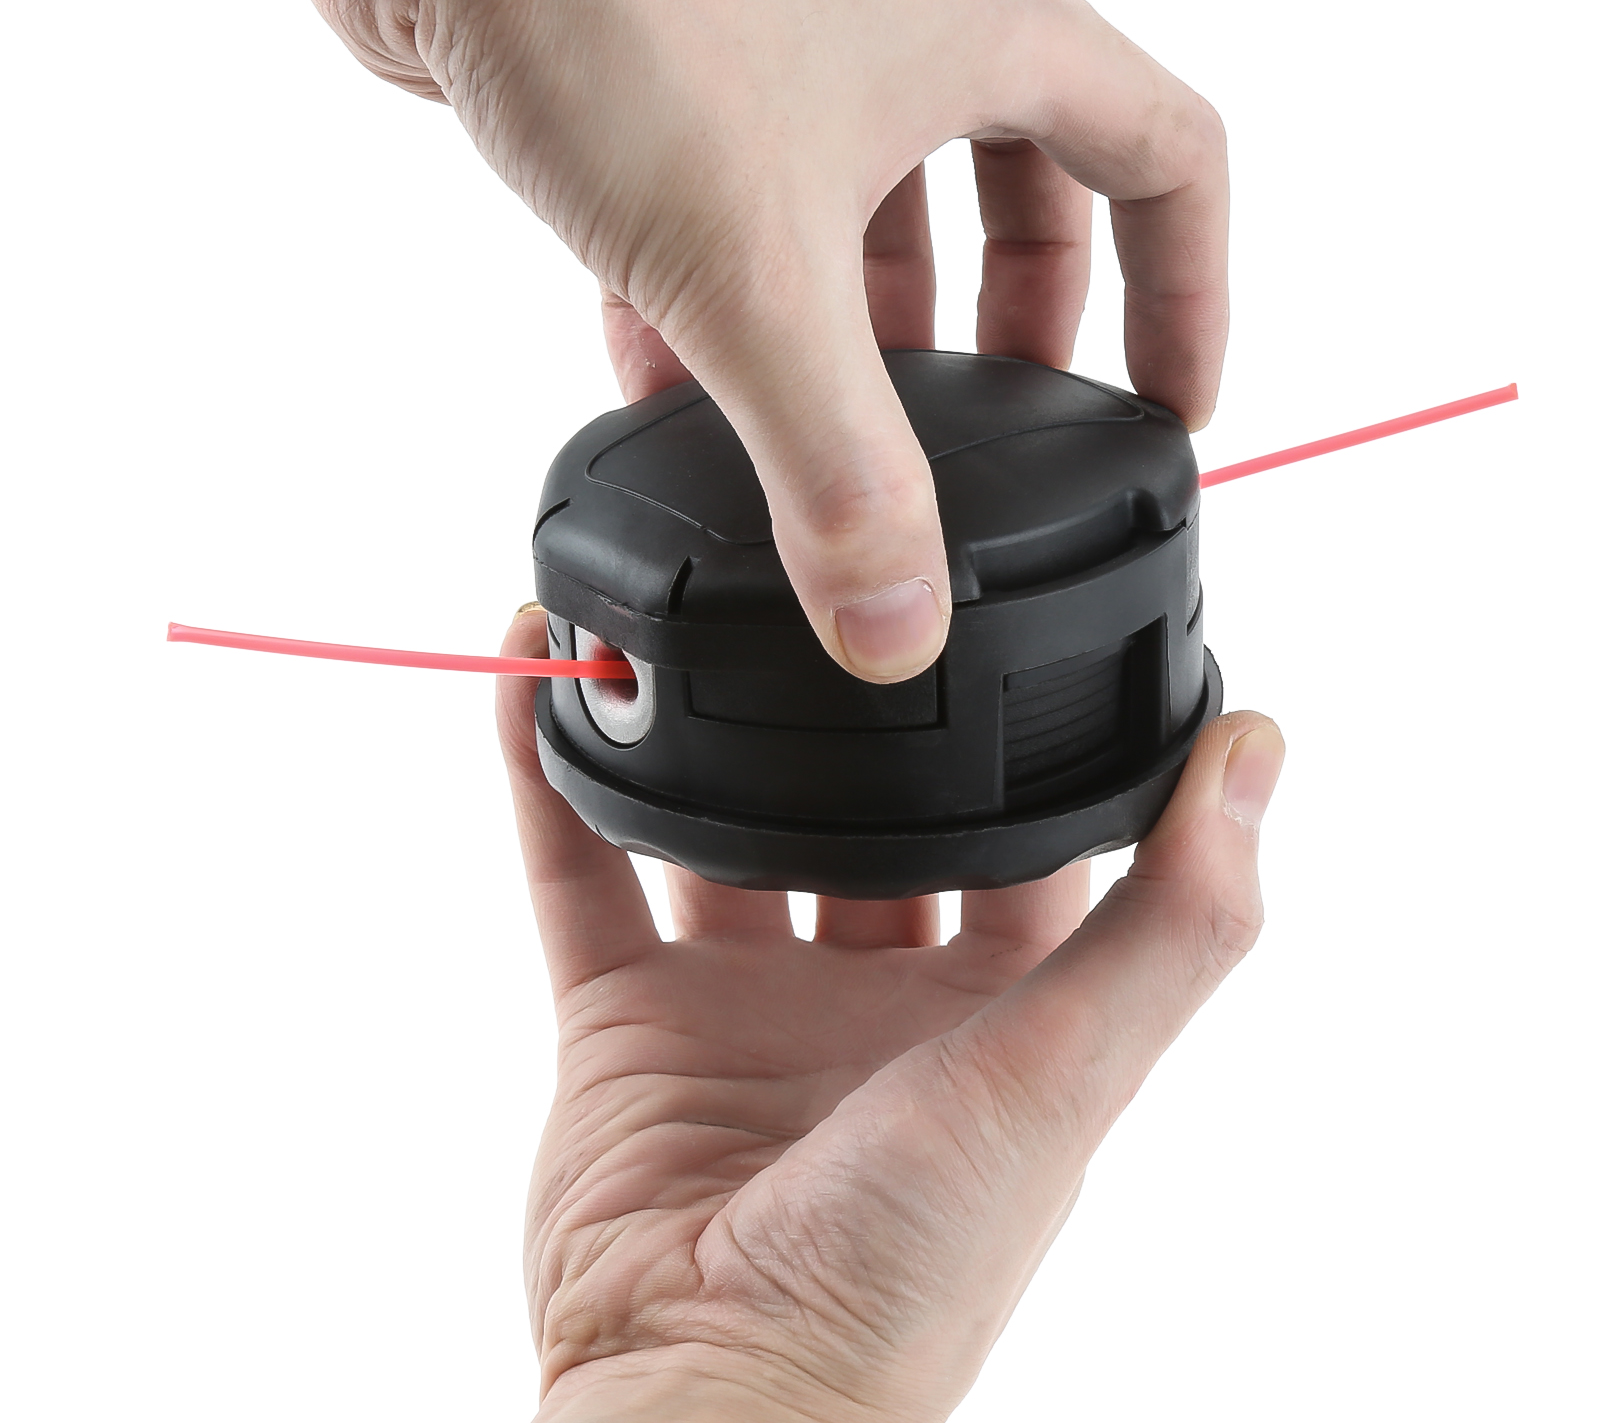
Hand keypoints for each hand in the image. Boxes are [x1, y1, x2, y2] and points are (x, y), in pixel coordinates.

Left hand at [5, 0, 1226, 682]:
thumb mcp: (757, 277)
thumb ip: (839, 469)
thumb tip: (897, 628)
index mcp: (994, 31)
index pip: (1169, 159)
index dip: (1191, 297)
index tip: (1166, 409)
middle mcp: (911, 12)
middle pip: (1028, 186)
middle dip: (1014, 329)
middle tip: (991, 438)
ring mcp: (795, 23)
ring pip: (874, 198)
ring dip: (858, 326)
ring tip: (824, 437)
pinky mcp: (683, 54)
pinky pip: (746, 194)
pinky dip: (729, 293)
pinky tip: (666, 388)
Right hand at [496, 607, 1282, 1422]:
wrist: (711, 1397)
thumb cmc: (911, 1271)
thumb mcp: (1066, 1072)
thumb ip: (1175, 921)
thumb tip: (1262, 748)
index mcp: (993, 1014)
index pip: (1017, 841)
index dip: (1016, 743)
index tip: (1007, 619)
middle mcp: (868, 1001)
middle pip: (856, 821)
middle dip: (843, 727)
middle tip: (827, 592)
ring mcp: (739, 1003)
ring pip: (711, 832)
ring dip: (691, 733)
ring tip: (683, 609)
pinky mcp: (621, 1019)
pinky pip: (577, 867)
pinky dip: (550, 773)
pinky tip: (541, 665)